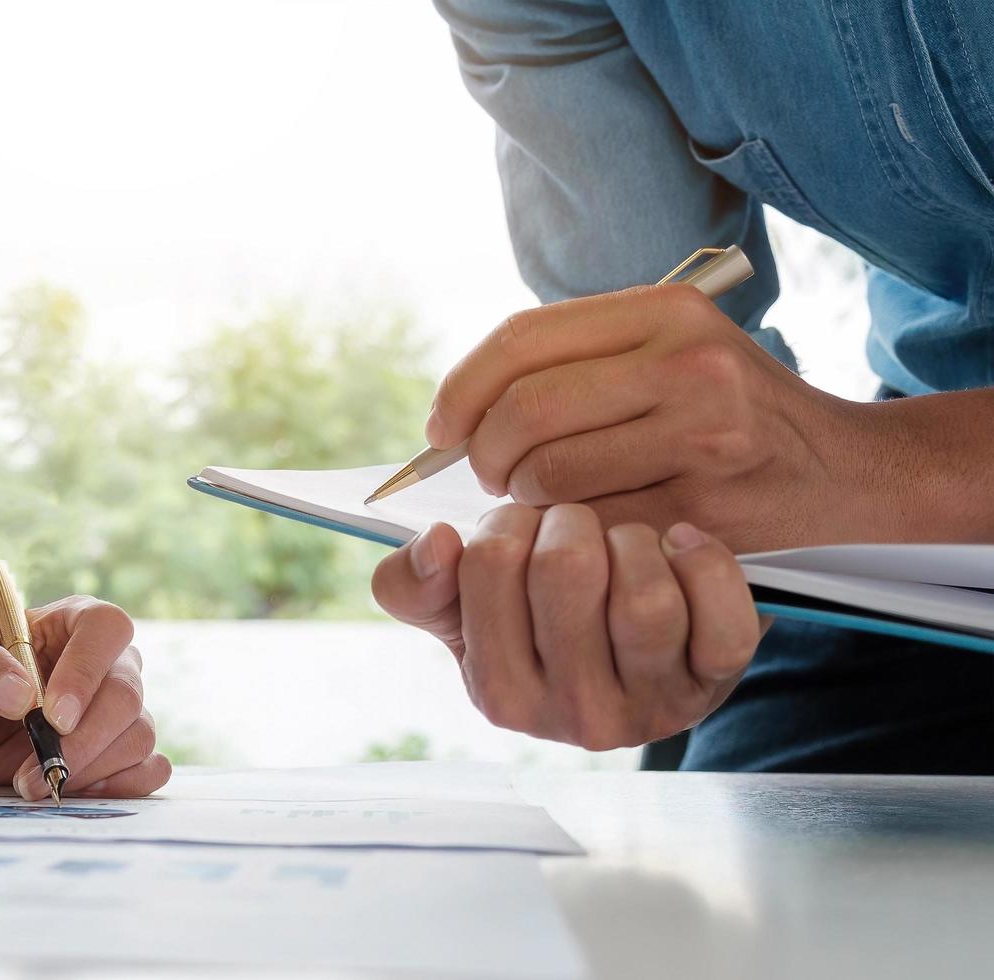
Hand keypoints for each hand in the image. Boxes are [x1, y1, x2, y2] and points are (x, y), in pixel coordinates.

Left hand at [0, 598, 169, 800]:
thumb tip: (19, 696)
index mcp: (75, 622)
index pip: (106, 629)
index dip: (86, 672)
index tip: (54, 718)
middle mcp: (111, 662)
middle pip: (126, 694)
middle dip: (82, 741)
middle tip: (37, 769)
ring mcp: (124, 709)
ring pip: (138, 736)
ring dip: (87, 770)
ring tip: (34, 782)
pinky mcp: (126, 752)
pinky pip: (150, 770)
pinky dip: (118, 787)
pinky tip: (73, 789)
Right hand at [372, 503, 769, 749]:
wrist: (635, 663)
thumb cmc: (540, 626)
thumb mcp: (464, 612)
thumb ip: (416, 584)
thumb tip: (436, 543)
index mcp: (499, 694)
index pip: (488, 563)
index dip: (507, 523)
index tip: (521, 530)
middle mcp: (573, 714)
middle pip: (566, 571)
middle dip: (569, 522)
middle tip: (573, 526)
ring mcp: (651, 705)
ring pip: (644, 599)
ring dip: (633, 541)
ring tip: (624, 542)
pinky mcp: (715, 685)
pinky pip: (722, 618)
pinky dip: (704, 563)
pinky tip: (682, 546)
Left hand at [428, 283, 874, 551]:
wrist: (847, 470)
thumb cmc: (731, 412)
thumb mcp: (669, 351)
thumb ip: (576, 361)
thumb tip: (458, 410)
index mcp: (663, 309)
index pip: (520, 338)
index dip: (461, 388)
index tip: (439, 429)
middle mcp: (686, 359)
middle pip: (524, 410)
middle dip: (486, 455)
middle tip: (492, 477)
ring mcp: (704, 431)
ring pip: (551, 474)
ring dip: (526, 500)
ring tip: (544, 501)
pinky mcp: (710, 502)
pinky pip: (594, 524)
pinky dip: (570, 534)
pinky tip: (586, 529)